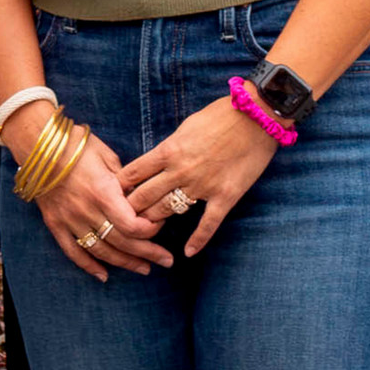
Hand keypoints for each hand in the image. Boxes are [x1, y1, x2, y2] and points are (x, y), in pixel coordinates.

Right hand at [17, 119, 166, 281]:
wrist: (36, 144)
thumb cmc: (75, 144)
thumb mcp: (107, 156)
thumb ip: (125, 180)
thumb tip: (140, 198)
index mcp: (103, 192)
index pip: (132, 225)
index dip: (150, 230)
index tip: (159, 226)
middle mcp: (87, 211)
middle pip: (122, 242)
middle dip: (147, 253)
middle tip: (166, 260)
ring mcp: (70, 220)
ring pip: (101, 251)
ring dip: (125, 263)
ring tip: (144, 269)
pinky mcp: (55, 223)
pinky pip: (73, 250)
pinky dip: (88, 266)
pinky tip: (104, 275)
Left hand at [107, 99, 281, 261]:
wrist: (257, 117)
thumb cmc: (220, 116)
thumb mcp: (185, 127)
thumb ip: (170, 147)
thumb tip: (156, 161)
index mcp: (168, 150)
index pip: (132, 174)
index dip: (119, 187)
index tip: (113, 195)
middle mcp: (180, 170)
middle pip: (144, 197)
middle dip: (131, 209)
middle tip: (124, 218)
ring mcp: (202, 186)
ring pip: (168, 210)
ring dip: (155, 221)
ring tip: (147, 229)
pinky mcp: (225, 196)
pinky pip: (208, 223)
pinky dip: (198, 240)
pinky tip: (188, 252)